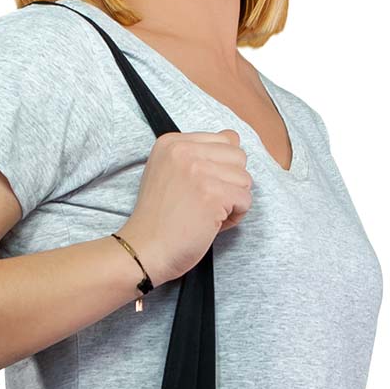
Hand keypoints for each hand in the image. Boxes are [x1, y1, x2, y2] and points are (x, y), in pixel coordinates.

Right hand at [117, 129, 251, 286]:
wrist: (144, 250)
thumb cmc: (159, 220)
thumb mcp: (168, 173)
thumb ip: (197, 155)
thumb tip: (235, 138)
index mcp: (172, 142)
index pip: (226, 139)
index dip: (221, 170)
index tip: (199, 189)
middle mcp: (184, 150)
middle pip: (238, 157)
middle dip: (230, 183)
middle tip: (205, 204)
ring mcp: (198, 171)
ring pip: (245, 179)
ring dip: (232, 202)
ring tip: (207, 215)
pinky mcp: (212, 194)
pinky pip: (245, 200)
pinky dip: (234, 217)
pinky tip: (211, 225)